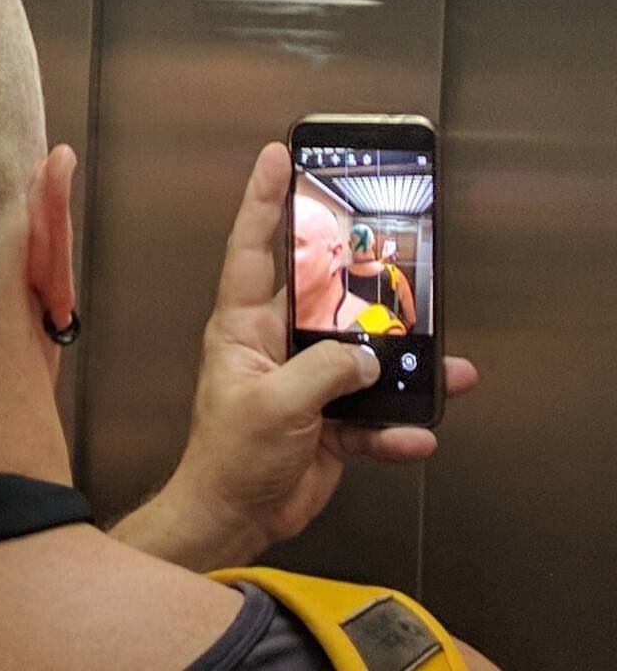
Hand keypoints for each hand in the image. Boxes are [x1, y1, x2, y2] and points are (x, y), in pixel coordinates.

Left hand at [110, 143, 477, 571]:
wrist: (237, 515)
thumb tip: (366, 357)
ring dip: (401, 360)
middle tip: (394, 246)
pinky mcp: (330, 415)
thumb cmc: (228, 456)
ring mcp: (307, 376)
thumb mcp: (272, 408)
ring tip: (444, 362)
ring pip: (362, 352)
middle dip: (359, 272)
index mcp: (245, 324)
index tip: (277, 156)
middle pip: (324, 290)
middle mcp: (277, 340)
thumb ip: (322, 374)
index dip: (265, 200)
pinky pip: (374, 411)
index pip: (253, 248)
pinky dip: (398, 425)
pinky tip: (416, 434)